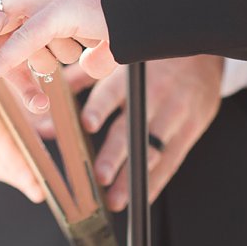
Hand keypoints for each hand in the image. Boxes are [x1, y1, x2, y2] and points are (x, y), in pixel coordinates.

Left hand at [81, 56, 223, 210]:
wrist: (199, 45)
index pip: (113, 92)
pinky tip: (141, 197)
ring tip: (116, 199)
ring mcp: (178, 111)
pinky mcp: (193, 126)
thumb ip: (78, 86)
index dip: (100, 108)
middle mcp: (156, 93)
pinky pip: (174, 159)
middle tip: (99, 176)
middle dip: (116, 155)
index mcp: (132, 74)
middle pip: (134, 127)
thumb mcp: (114, 61)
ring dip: (133, 178)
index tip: (86, 125)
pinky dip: (156, 181)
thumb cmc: (149, 56)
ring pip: (153, 149)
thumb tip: (46, 121)